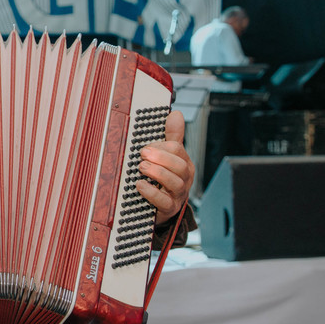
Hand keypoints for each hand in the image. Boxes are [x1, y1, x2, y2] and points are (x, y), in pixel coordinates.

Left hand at [136, 109, 193, 223]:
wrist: (159, 206)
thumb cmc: (163, 178)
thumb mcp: (168, 156)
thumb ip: (172, 136)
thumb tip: (176, 114)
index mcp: (184, 163)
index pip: (177, 150)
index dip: (161, 146)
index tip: (146, 147)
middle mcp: (184, 179)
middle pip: (180, 166)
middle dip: (160, 158)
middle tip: (143, 155)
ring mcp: (178, 195)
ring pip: (174, 183)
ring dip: (157, 173)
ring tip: (141, 167)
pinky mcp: (169, 209)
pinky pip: (164, 202)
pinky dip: (151, 192)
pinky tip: (140, 185)